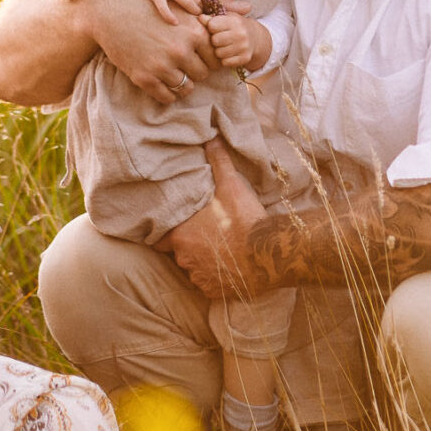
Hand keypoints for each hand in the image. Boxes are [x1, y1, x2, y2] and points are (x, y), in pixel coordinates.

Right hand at [83, 0, 217, 104]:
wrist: (113, 13)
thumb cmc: (149, 8)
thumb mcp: (179, 10)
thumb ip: (203, 22)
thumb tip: (230, 21)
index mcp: (194, 34)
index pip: (216, 60)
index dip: (208, 60)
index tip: (199, 57)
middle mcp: (181, 52)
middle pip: (202, 75)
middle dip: (195, 71)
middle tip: (184, 65)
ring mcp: (162, 67)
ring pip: (186, 89)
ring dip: (182, 84)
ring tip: (173, 74)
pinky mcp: (145, 78)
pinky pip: (167, 97)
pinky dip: (167, 93)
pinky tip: (162, 82)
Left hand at [155, 140, 269, 298]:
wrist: (270, 253)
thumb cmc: (246, 219)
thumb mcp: (231, 185)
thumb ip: (218, 162)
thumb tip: (211, 138)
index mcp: (181, 235)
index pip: (160, 239)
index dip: (165, 233)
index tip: (174, 228)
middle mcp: (184, 259)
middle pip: (178, 253)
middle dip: (188, 246)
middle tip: (205, 235)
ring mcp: (199, 277)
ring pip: (194, 269)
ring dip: (202, 262)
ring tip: (219, 251)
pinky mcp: (214, 292)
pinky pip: (209, 285)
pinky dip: (216, 279)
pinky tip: (228, 267)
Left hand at [205, 13, 258, 70]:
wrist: (255, 38)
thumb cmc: (235, 26)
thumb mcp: (225, 18)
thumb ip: (211, 18)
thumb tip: (200, 18)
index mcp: (235, 21)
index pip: (212, 25)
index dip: (211, 28)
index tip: (215, 29)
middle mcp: (241, 33)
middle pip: (215, 40)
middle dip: (214, 41)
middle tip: (219, 39)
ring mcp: (244, 47)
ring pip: (219, 53)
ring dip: (218, 51)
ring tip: (224, 46)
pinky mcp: (245, 58)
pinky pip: (225, 62)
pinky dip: (225, 60)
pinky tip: (229, 54)